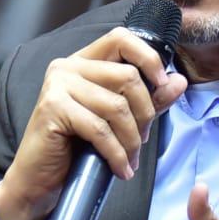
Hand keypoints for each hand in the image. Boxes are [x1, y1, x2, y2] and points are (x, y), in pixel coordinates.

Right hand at [0, 27, 187, 219]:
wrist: (39, 181)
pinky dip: (116, 153)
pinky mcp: (53, 108)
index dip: (148, 57)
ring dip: (132, 139)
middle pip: (127, 76)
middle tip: (142, 139)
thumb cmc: (75, 149)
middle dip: (145, 113)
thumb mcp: (118, 120)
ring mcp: (57, 85)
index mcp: (83, 62)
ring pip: (117, 106)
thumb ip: (148, 99)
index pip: (121, 39)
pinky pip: (100, 129)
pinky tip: (121, 169)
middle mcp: (67, 66)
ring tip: (131, 159)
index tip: (163, 83)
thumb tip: (179, 81)